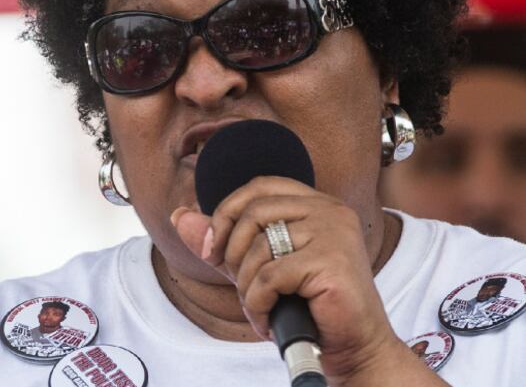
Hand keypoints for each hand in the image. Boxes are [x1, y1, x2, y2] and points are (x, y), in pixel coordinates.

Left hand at [172, 176, 411, 383]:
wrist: (353, 347)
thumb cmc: (308, 306)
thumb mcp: (257, 266)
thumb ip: (223, 241)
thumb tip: (179, 216)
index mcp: (316, 203)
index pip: (259, 187)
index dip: (227, 212)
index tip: (213, 249)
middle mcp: (329, 210)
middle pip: (253, 212)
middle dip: (232, 252)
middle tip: (238, 284)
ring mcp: (334, 233)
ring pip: (260, 246)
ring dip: (246, 285)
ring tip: (258, 307)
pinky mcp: (332, 262)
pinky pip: (270, 276)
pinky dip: (258, 303)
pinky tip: (267, 320)